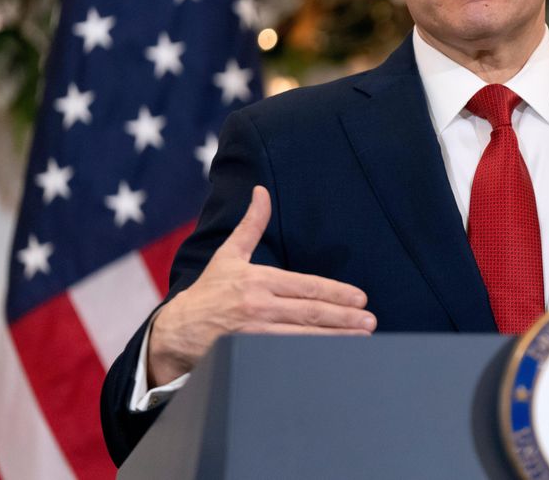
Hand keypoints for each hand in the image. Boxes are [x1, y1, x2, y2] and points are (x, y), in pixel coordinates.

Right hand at [146, 186, 375, 385]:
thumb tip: (261, 192)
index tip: (360, 298)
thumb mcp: (229, 254)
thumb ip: (252, 225)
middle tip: (370, 320)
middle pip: (310, 313)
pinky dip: (313, 355)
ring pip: (304, 337)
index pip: (306, 287)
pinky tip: (335, 356)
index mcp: (258, 281)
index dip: (336, 293)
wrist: (178, 330)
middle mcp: (259, 307)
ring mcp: (256, 334)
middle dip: (344, 318)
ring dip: (337, 338)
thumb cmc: (208, 291)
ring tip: (363, 337)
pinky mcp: (251, 354)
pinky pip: (288, 355)